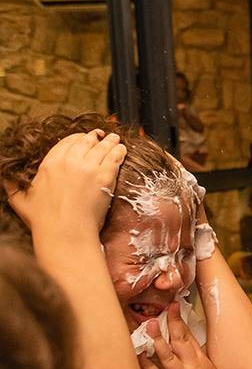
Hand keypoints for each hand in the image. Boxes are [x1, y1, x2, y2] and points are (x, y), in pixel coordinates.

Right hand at [3, 130, 124, 234]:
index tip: (84, 138)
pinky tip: (122, 150)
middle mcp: (69, 161)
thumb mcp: (20, 200)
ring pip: (102, 148)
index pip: (67, 142)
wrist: (66, 232)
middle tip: (102, 136)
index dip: (77, 138)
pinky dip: (119, 152)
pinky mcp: (104, 177)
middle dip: (95, 137)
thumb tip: (5, 178)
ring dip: (110, 142)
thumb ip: (13, 185)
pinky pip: (114, 158)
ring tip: (116, 139)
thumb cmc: (43, 220)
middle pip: (86, 142)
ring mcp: (88, 168)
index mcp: (50, 163)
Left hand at [139, 302, 230, 368]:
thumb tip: (184, 340)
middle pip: (179, 342)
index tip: (173, 307)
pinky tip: (140, 355)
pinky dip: (147, 366)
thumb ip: (196, 357)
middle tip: (159, 311)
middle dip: (168, 324)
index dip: (180, 320)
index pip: (190, 336)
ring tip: (147, 326)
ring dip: (156, 340)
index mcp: (203, 361)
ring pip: (166, 357)